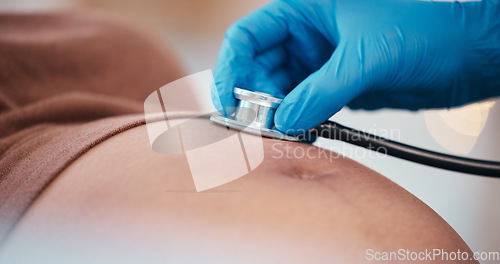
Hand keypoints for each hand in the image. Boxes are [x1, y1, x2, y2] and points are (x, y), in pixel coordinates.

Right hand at [212, 0, 499, 132]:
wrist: (469, 56)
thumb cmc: (430, 30)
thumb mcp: (366, 57)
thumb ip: (321, 91)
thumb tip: (284, 120)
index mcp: (307, 8)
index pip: (250, 35)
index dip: (231, 67)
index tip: (226, 99)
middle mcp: (309, 35)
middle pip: (259, 67)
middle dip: (253, 96)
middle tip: (255, 125)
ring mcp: (321, 62)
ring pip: (279, 90)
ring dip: (274, 113)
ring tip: (277, 133)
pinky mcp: (335, 86)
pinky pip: (303, 105)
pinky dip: (296, 121)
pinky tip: (296, 132)